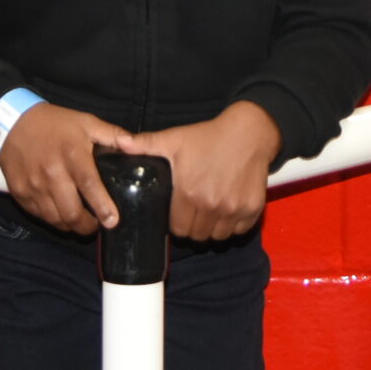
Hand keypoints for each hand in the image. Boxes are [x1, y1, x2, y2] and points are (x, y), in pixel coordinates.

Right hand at [0, 103, 132, 234]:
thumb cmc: (55, 124)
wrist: (13, 123)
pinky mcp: (19, 193)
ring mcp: (33, 185)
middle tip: (96, 224)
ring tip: (79, 220)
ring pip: (54, 219)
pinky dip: (52, 218)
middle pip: (71, 212)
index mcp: (71, 154)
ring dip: (69, 225)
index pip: (89, 185)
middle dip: (87, 226)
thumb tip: (134, 145)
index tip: (112, 221)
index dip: (102, 206)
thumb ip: (112, 135)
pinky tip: (59, 211)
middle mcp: (51, 173)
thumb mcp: (86, 122)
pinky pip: (39, 215)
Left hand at [120, 102, 278, 241]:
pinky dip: (233, 226)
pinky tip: (228, 209)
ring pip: (218, 237)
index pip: (177, 228)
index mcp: (188, 192)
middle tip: (194, 211)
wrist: (248, 132)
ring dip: (212, 229)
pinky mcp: (252, 209)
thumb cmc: (208, 137)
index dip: (175, 222)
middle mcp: (211, 205)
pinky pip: (238, 231)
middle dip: (193, 227)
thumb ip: (145, 144)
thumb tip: (118, 143)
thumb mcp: (175, 139)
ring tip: (210, 211)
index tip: (179, 211)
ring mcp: (233, 209)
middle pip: (197, 236)